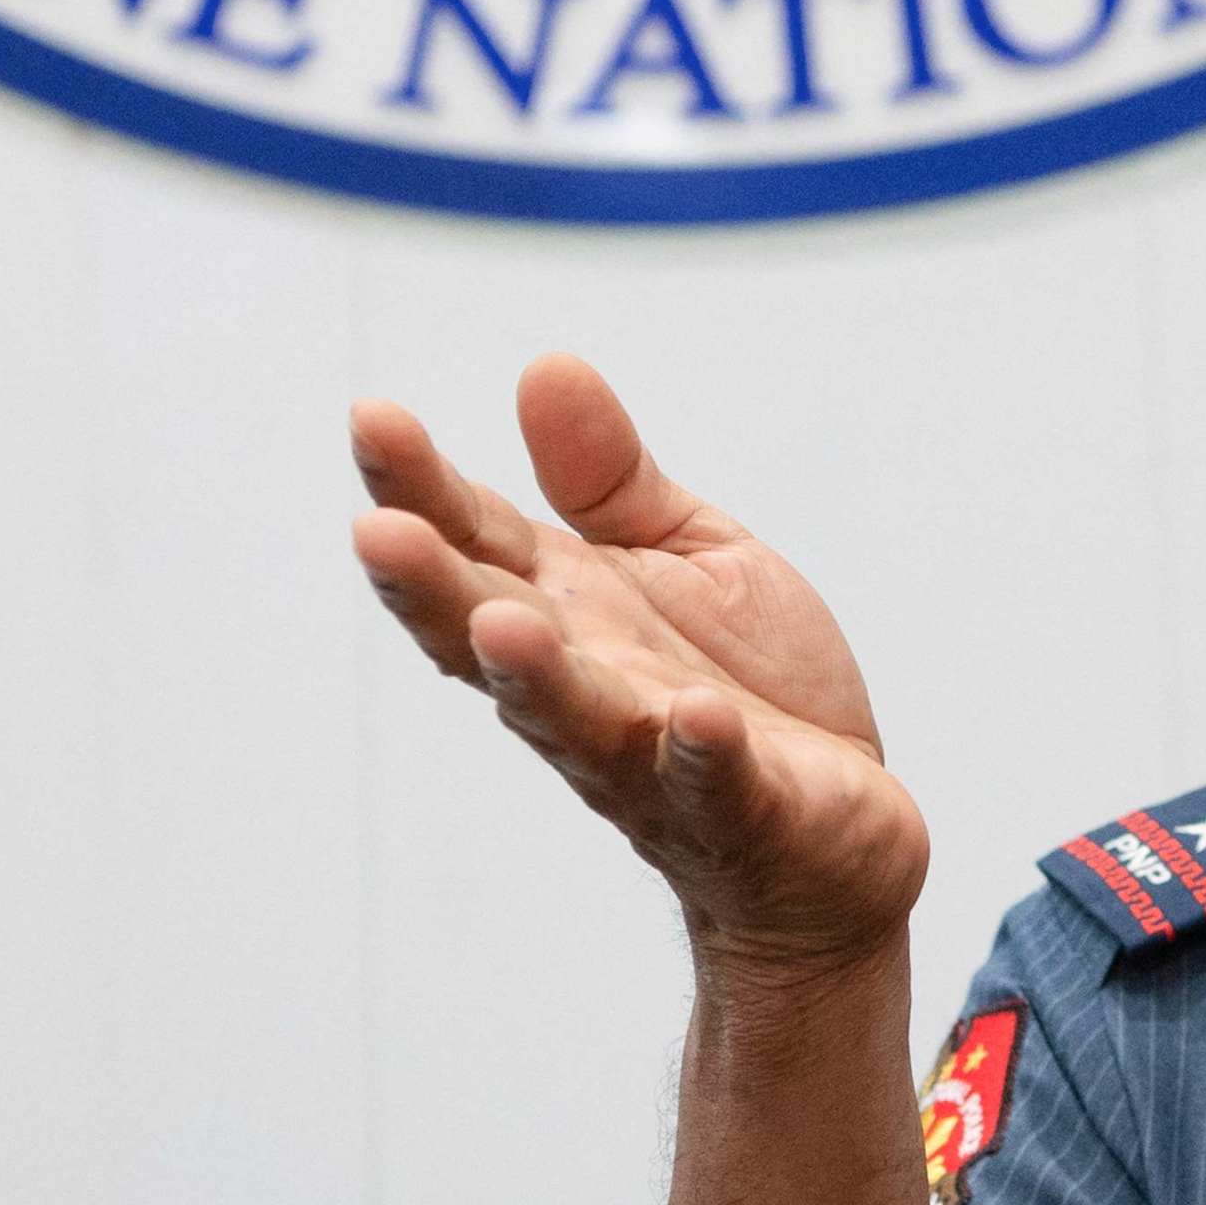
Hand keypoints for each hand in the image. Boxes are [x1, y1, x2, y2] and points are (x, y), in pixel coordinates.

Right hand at [348, 355, 925, 985]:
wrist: (833, 839)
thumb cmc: (739, 687)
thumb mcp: (686, 557)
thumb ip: (612, 481)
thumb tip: (544, 365)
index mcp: (568, 613)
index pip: (478, 545)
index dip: (422, 490)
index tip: (372, 419)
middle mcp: (586, 688)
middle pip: (490, 638)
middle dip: (434, 591)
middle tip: (379, 534)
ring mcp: (654, 758)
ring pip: (579, 721)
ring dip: (539, 677)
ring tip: (506, 624)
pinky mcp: (742, 812)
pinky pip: (716, 784)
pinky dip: (703, 754)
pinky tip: (697, 717)